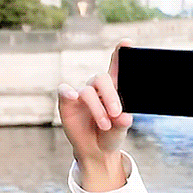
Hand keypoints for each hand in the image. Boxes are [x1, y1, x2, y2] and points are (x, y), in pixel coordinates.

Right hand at [58, 40, 133, 167]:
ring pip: (88, 91)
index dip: (121, 54)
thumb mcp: (121, 130)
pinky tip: (74, 97)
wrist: (96, 150)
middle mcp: (97, 88)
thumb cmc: (111, 134)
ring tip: (106, 125)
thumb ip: (123, 123)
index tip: (128, 42)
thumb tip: (124, 117)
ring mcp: (81, 94)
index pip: (117, 68)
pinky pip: (64, 91)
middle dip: (111, 95)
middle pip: (102, 79)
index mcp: (115, 89)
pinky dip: (68, 92)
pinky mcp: (67, 101)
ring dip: (98, 109)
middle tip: (117, 113)